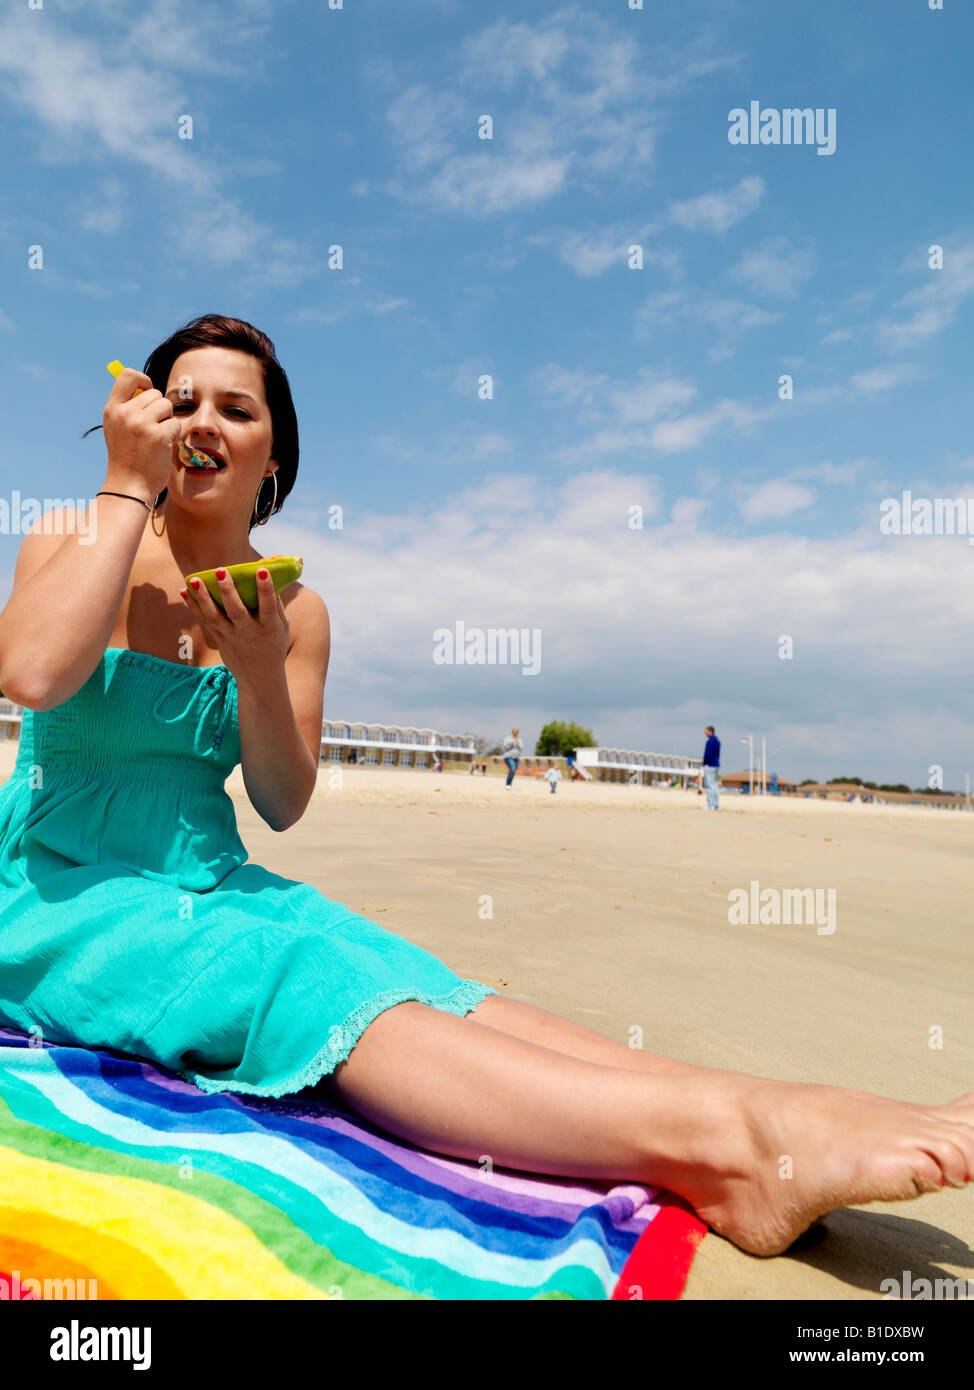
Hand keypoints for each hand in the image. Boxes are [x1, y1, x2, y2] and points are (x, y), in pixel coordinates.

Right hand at [102, 368, 180, 497]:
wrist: (129, 486)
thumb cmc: (127, 457)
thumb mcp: (117, 428)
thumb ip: (127, 407)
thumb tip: (147, 386)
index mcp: (112, 409)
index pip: (127, 375)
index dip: (143, 379)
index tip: (148, 391)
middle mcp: (124, 413)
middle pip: (154, 393)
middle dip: (159, 409)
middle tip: (152, 428)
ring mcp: (141, 423)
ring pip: (167, 406)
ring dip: (167, 421)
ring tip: (156, 437)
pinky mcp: (158, 436)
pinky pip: (175, 424)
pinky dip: (173, 435)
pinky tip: (161, 447)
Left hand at [180, 566, 289, 680]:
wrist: (260, 679)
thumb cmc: (273, 646)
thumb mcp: (281, 627)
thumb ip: (276, 604)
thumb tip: (268, 576)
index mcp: (269, 628)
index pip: (268, 606)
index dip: (265, 589)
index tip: (262, 570)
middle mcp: (249, 632)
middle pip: (236, 611)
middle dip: (228, 590)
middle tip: (220, 570)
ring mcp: (232, 637)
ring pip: (215, 616)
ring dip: (203, 597)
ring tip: (194, 579)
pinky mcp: (219, 640)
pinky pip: (205, 621)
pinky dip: (194, 606)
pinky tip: (184, 591)